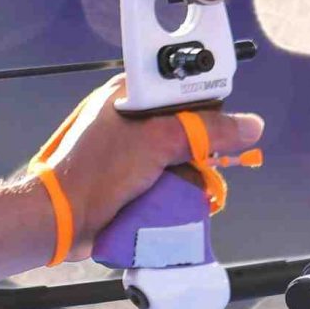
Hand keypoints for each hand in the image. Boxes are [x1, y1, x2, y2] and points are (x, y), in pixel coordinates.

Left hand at [35, 76, 265, 249]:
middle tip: (196, 166)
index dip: (207, 109)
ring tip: (178, 190)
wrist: (61, 219)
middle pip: (189, 128)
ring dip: (189, 178)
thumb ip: (204, 131)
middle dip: (200, 152)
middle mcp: (132, 119)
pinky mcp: (134, 179)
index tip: (221, 130)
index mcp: (130, 95)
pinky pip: (171, 180)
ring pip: (183, 159)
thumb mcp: (155, 142)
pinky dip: (177, 193)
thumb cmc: (93, 172)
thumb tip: (248, 126)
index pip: (186, 90)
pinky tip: (172, 202)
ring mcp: (132, 150)